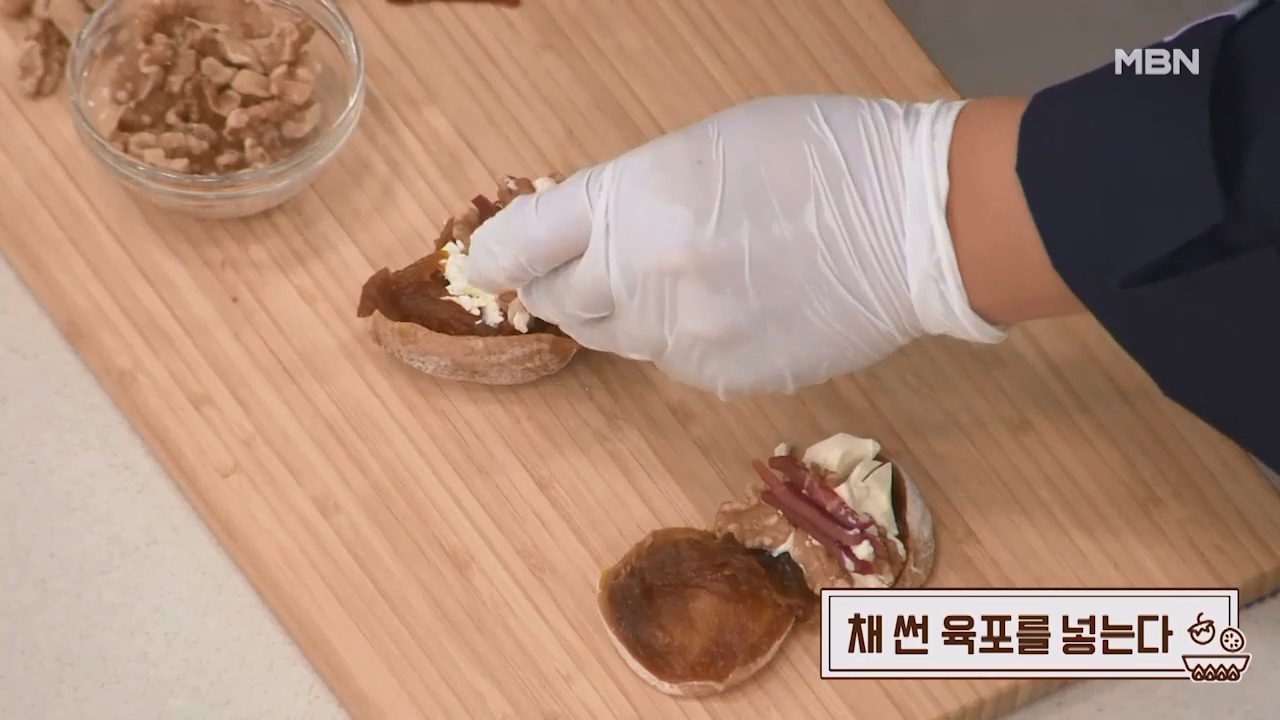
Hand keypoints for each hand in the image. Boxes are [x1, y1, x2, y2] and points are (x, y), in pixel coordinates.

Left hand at [468, 96, 1004, 397]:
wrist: (917, 225)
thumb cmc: (820, 157)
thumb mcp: (705, 146)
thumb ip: (630, 194)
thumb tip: (586, 232)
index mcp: (636, 200)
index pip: (524, 242)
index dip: (500, 251)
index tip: (493, 258)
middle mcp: (647, 276)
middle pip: (560, 301)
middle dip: (563, 281)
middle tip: (587, 261)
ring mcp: (687, 337)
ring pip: (615, 337)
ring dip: (622, 309)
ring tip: (674, 273)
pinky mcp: (724, 377)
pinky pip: (672, 362)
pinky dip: (678, 337)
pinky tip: (725, 302)